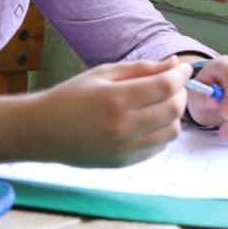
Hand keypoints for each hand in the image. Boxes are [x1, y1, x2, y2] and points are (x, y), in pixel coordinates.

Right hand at [29, 57, 190, 167]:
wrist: (43, 131)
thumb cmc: (70, 96)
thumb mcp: (102, 73)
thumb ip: (140, 68)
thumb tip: (174, 65)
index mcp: (116, 99)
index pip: (165, 87)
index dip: (181, 76)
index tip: (185, 69)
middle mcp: (123, 127)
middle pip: (174, 109)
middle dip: (181, 93)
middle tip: (174, 84)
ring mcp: (125, 149)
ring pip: (172, 132)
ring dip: (174, 115)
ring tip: (161, 103)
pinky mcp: (124, 163)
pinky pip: (158, 147)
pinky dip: (162, 132)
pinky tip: (149, 121)